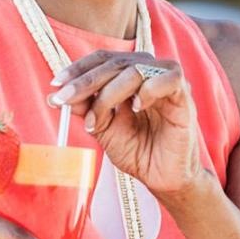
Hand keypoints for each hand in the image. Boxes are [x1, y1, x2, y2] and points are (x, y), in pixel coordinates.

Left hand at [48, 50, 204, 198]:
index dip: (78, 69)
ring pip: (135, 70)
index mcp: (128, 75)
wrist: (162, 178)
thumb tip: (55, 96)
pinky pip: (167, 78)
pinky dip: (148, 90)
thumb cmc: (137, 151)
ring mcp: (167, 80)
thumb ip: (85, 109)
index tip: (55, 86)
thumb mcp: (103, 129)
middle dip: (85, 82)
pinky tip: (136, 108)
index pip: (102, 59)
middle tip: (65, 99)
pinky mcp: (184, 95)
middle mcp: (148, 71)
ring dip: (109, 93)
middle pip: (114, 62)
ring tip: (98, 121)